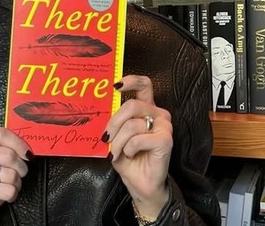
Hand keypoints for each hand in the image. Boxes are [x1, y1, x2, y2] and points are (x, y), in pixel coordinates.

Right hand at [0, 127, 32, 225]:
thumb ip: (8, 150)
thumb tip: (27, 150)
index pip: (1, 134)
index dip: (18, 143)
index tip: (27, 153)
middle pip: (8, 155)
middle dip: (21, 167)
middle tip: (20, 173)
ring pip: (10, 174)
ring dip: (16, 183)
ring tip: (9, 186)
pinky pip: (7, 190)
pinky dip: (12, 194)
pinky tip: (5, 194)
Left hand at [103, 75, 171, 219]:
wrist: (141, 184)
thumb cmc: (129, 159)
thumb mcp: (116, 136)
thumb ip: (113, 121)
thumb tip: (99, 108)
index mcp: (146, 108)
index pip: (144, 85)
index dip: (131, 80)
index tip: (116, 86)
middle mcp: (156, 113)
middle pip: (132, 105)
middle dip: (113, 123)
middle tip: (106, 137)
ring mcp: (163, 126)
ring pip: (132, 124)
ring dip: (118, 142)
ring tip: (116, 152)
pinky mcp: (166, 140)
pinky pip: (138, 138)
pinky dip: (129, 148)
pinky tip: (131, 154)